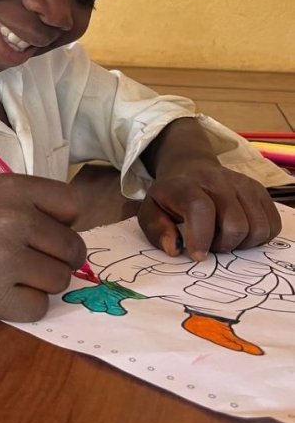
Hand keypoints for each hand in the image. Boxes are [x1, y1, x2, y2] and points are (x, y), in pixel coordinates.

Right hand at [0, 175, 85, 322]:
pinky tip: (3, 296)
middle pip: (72, 249)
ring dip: (41, 285)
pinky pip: (39, 308)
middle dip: (58, 261)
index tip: (46, 235)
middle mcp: (13, 218)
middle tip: (30, 264)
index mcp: (13, 188)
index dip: (65, 224)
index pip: (72, 205)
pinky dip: (25, 307)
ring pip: (59, 280)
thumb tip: (72, 236)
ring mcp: (5, 257)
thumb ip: (28, 206)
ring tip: (12, 279)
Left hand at [138, 160, 281, 261]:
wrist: (190, 168)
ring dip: (242, 243)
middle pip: (235, 224)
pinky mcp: (260, 190)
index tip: (197, 255)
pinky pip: (272, 224)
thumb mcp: (150, 211)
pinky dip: (258, 237)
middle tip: (210, 243)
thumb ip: (156, 231)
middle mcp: (218, 180)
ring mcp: (243, 183)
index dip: (201, 236)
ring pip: (258, 227)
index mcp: (186, 185)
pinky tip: (241, 232)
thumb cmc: (170, 197)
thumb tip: (175, 249)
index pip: (200, 207)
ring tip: (224, 236)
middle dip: (223, 245)